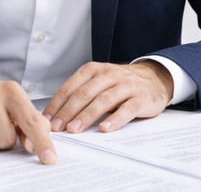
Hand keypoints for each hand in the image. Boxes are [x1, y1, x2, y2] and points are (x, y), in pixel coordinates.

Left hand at [43, 61, 173, 133]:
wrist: (154, 78)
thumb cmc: (120, 84)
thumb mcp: (99, 82)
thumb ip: (80, 94)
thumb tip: (54, 115)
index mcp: (94, 70)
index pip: (71, 87)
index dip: (57, 104)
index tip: (46, 119)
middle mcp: (109, 75)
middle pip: (84, 93)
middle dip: (68, 111)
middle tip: (57, 127)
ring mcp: (125, 85)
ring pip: (103, 100)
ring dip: (86, 116)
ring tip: (74, 129)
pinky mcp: (140, 98)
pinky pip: (126, 109)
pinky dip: (115, 119)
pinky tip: (105, 129)